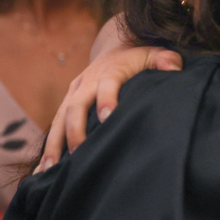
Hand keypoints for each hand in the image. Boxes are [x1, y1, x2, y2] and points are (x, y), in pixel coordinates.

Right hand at [37, 20, 181, 171]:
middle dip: (75, 130)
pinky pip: (54, 126)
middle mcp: (86, 82)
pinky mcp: (67, 103)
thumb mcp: (154, 53)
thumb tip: (175, 69)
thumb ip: (166, 60)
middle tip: (79, 153)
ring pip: (59, 119)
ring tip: (50, 169)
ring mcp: (73, 93)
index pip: (107, 85)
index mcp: (109, 72)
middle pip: (76, 106)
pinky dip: (49, 147)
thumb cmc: (139, 57)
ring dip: (54, 144)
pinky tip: (43, 171)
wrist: (115, 48)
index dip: (107, 100)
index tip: (107, 118)